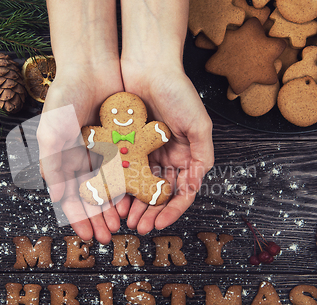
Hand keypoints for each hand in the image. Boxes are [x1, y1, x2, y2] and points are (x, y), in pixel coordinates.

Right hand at [37, 0, 125, 243]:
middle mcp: (82, 158)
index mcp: (63, 159)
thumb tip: (55, 196)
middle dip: (98, 218)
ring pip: (110, 187)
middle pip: (91, 196)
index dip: (78, 216)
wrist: (91, 66)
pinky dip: (128, 185)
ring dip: (114, 207)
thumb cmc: (65, 98)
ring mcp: (102, 151)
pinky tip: (133, 199)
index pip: (70, 196)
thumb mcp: (53, 131)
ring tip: (122, 224)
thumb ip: (53, 164)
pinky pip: (125, 169)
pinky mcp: (120, 141)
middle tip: (108, 237)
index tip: (87, 236)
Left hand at [120, 0, 214, 234]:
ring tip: (125, 218)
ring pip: (140, 186)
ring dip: (134, 204)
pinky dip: (121, 186)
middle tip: (139, 227)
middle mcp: (168, 157)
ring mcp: (147, 152)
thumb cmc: (177, 91)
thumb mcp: (199, 123)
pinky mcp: (128, 144)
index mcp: (187, 155)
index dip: (172, 210)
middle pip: (160, 193)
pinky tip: (114, 199)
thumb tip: (196, 184)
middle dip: (150, 212)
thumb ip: (202, 154)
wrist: (148, 65)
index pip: (182, 191)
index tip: (159, 223)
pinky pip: (124, 170)